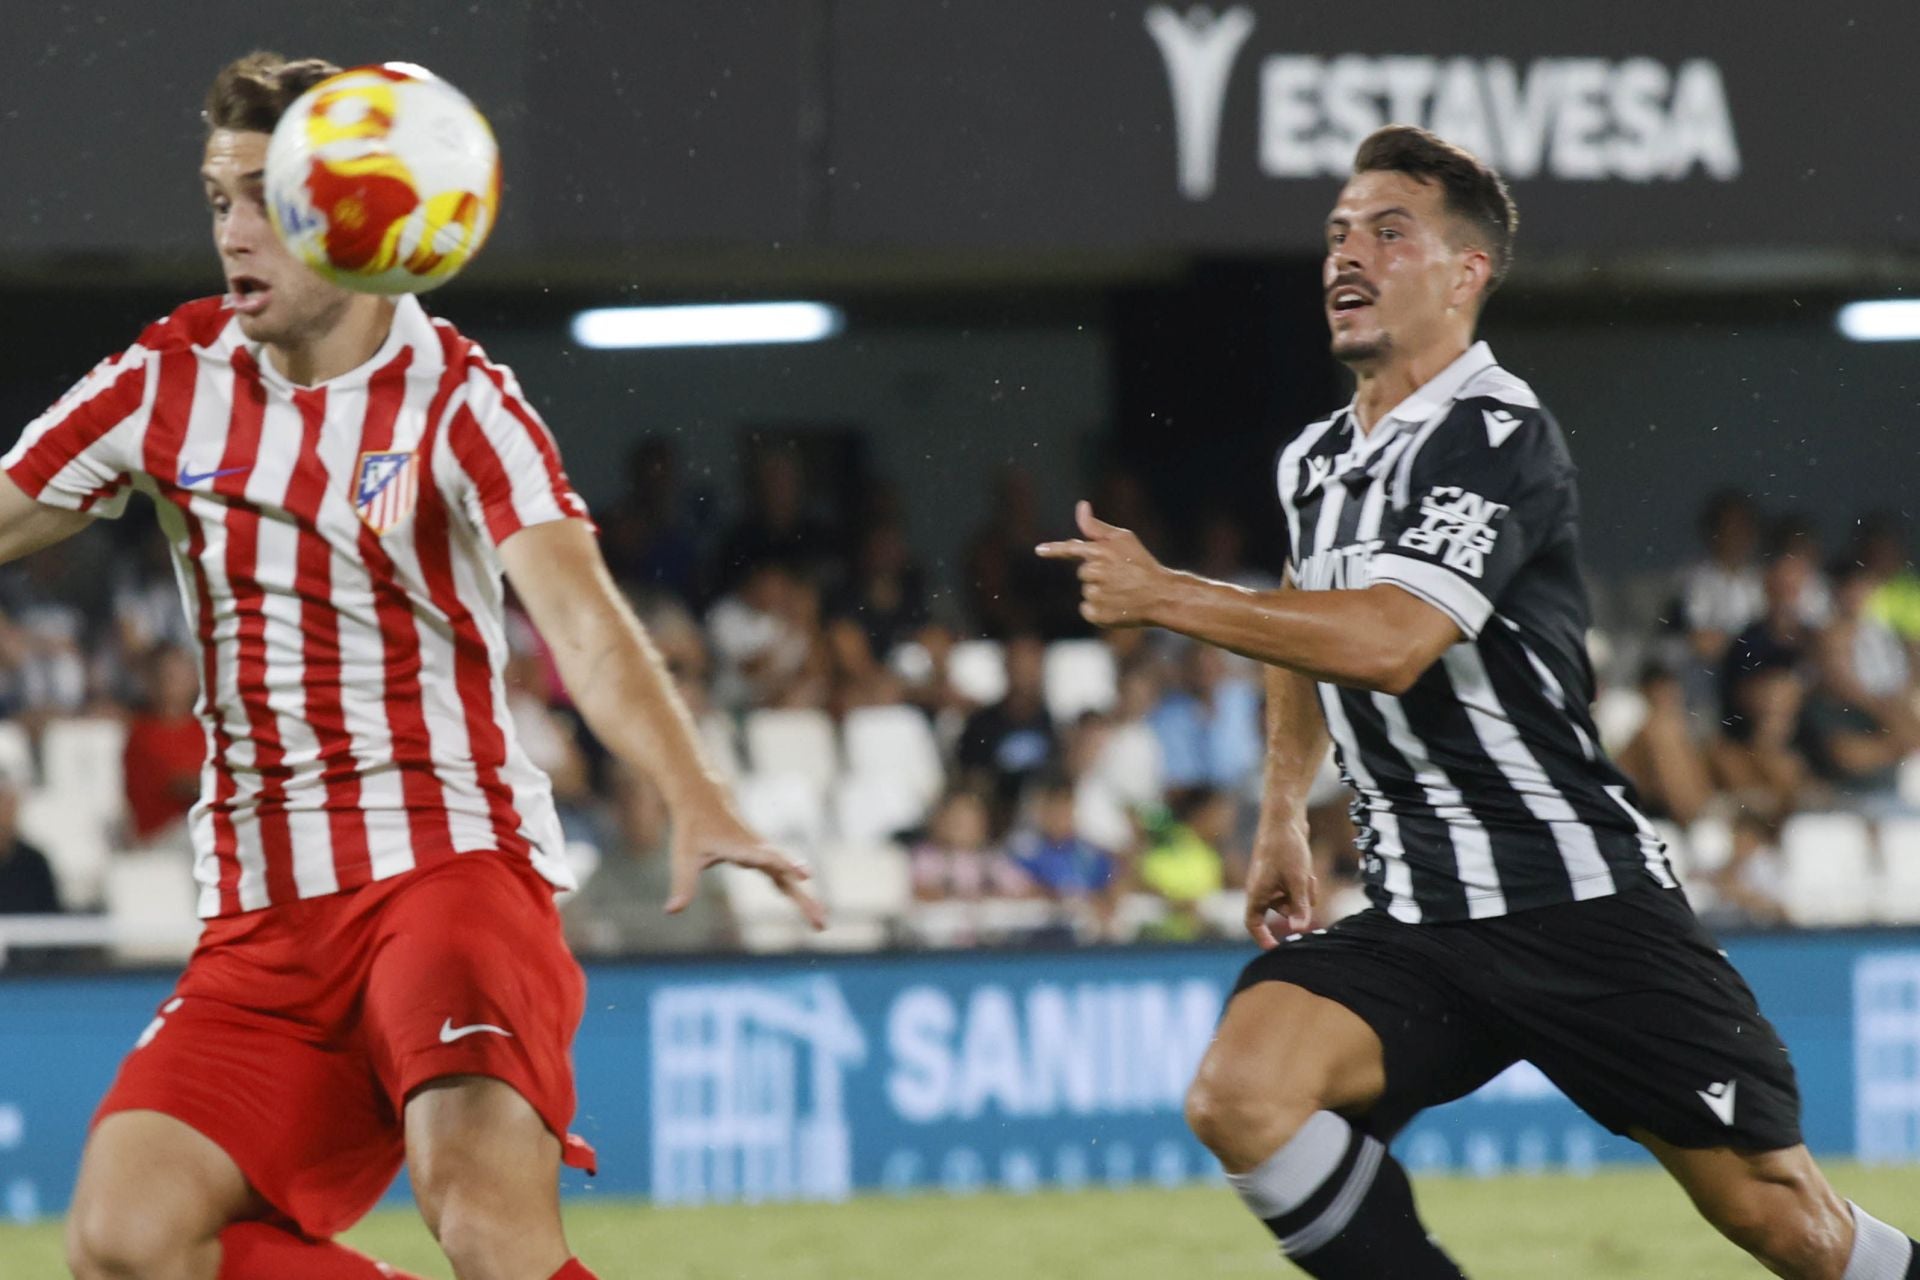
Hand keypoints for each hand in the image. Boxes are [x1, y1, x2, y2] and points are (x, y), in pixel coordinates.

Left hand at [665, 806, 826, 930]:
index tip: (806, 874)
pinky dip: (795, 893)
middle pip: (787, 877)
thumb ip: (683, 885)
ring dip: (805, 901)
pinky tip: (808, 909)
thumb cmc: (692, 828)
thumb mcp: (684, 857)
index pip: (769, 858)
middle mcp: (759, 850)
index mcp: (742, 847)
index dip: (786, 865)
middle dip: (804, 900)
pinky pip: (783, 878)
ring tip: (821, 924)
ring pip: (789, 879)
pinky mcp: (763, 858)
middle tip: (822, 922)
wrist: (704, 799)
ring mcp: (764, 854)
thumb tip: (671, 911)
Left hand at [1034, 500, 1168, 628]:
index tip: (1039, 550)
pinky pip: (1087, 609)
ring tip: (1122, 592)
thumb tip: (1081, 506)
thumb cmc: (1142, 564)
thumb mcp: (1124, 539)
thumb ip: (1096, 527)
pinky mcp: (1097, 614)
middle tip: (1120, 577)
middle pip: (1083, 573)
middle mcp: (1095, 572)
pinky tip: (1116, 606)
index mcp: (1100, 551)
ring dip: (1100, 592)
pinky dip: (1098, 609)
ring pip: (1087, 591)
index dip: (1054, 549)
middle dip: (1097, 574)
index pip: (1071, 549)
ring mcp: (1095, 594)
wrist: (1161, 595)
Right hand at [1243, 818, 1314, 947]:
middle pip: (1282, 912)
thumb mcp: (1298, 880)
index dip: (1262, 938)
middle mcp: (1262, 889)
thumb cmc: (1286, 848)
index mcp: (1257, 893)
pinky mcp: (1282, 873)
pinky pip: (1296, 889)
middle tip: (1308, 890)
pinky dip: (1304, 884)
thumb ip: (1299, 907)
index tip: (1275, 949)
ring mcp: (1272, 880)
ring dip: (1304, 893)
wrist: (1285, 818)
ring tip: (1307, 874)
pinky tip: (1307, 869)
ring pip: (1293, 900)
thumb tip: (1300, 930)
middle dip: (1298, 907)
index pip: (1253, 923)